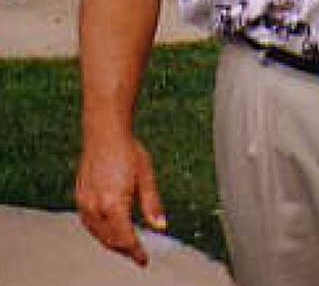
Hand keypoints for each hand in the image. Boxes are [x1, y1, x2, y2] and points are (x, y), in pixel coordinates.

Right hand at [75, 131, 166, 266]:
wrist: (104, 134)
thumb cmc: (128, 151)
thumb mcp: (146, 177)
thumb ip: (152, 204)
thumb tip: (161, 226)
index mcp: (113, 204)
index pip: (124, 238)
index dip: (135, 252)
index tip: (144, 260)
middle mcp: (95, 207)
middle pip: (110, 240)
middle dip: (125, 250)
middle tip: (138, 255)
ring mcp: (84, 203)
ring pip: (98, 234)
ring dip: (112, 243)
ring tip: (127, 246)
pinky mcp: (80, 199)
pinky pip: (90, 225)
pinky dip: (101, 233)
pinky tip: (111, 231)